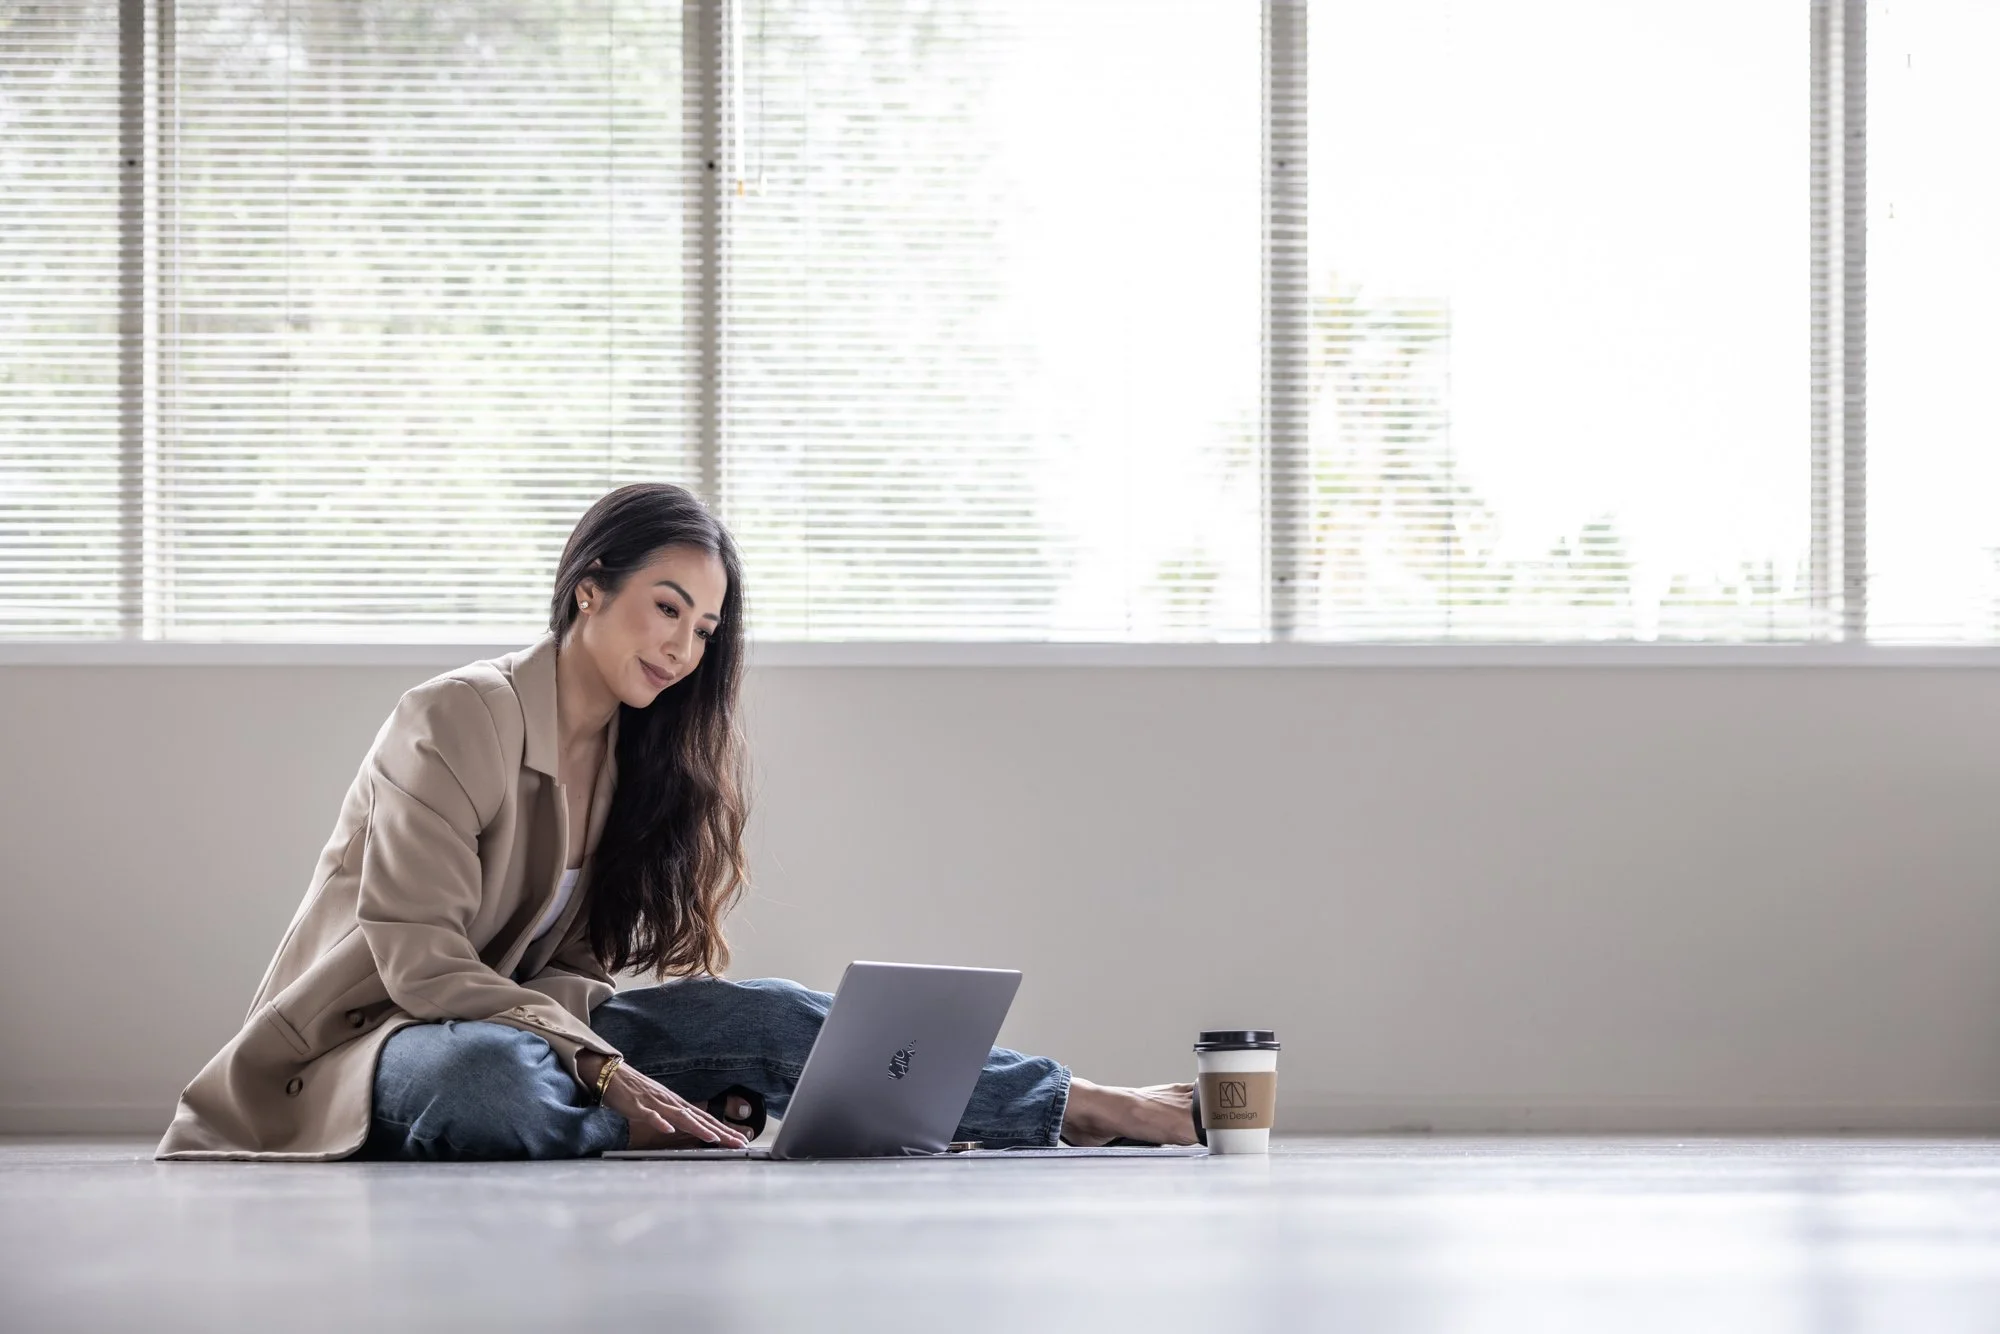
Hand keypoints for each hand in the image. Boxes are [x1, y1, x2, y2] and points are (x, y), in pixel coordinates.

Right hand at [582, 1053, 748, 1148]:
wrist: (611, 1074)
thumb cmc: (634, 1091)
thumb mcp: (659, 1104)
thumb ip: (674, 1115)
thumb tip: (689, 1126)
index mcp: (676, 1103)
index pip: (705, 1117)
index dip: (724, 1129)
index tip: (740, 1140)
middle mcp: (671, 1102)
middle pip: (700, 1118)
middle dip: (721, 1131)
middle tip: (739, 1143)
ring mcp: (655, 1103)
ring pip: (681, 1116)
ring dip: (698, 1127)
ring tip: (714, 1138)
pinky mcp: (637, 1106)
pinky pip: (650, 1115)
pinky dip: (660, 1122)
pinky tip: (668, 1129)